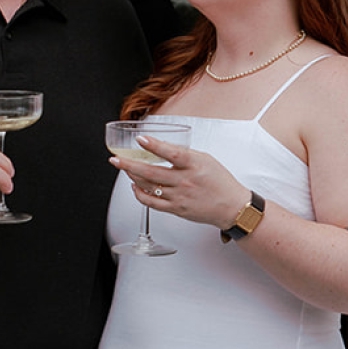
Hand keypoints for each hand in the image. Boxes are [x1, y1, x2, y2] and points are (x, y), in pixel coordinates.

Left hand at [110, 138, 249, 229]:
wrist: (231, 206)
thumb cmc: (220, 181)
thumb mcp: (206, 159)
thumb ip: (184, 155)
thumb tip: (162, 148)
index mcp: (194, 165)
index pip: (171, 153)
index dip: (154, 146)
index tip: (140, 139)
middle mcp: (184, 181)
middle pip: (151, 172)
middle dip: (129, 165)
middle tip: (116, 159)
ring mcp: (178, 196)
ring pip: (148, 186)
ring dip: (132, 177)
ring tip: (124, 169)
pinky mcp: (176, 209)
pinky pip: (151, 202)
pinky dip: (140, 194)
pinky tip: (134, 186)